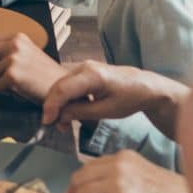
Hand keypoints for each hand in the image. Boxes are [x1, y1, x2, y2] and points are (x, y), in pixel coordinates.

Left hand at [0, 33, 64, 101]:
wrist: (63, 87)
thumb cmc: (45, 75)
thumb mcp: (28, 53)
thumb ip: (9, 50)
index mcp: (18, 37)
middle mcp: (15, 44)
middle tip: (3, 75)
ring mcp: (13, 59)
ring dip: (0, 82)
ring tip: (18, 83)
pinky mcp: (12, 75)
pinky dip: (7, 92)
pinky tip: (21, 89)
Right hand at [40, 62, 188, 139]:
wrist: (146, 86)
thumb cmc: (130, 98)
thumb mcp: (106, 111)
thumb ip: (80, 113)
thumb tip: (60, 116)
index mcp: (92, 75)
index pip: (62, 89)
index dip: (51, 107)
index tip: (47, 122)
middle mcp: (85, 66)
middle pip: (58, 86)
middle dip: (54, 107)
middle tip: (58, 126)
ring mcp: (85, 66)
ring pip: (62, 85)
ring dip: (61, 103)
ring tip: (67, 122)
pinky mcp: (86, 70)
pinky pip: (70, 84)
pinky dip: (68, 98)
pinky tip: (75, 110)